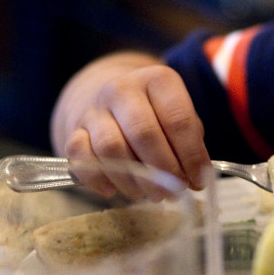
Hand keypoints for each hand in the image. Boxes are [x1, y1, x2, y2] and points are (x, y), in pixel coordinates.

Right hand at [51, 52, 211, 195]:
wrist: (113, 97)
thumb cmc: (157, 113)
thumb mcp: (180, 116)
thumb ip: (191, 143)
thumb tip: (196, 178)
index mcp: (157, 80)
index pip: (178, 119)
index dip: (191, 155)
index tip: (199, 181)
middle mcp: (123, 89)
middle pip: (144, 133)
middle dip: (163, 170)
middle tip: (174, 192)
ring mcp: (95, 108)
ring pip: (111, 148)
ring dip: (134, 179)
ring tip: (151, 194)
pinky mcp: (75, 129)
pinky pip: (80, 157)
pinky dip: (97, 178)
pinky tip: (114, 190)